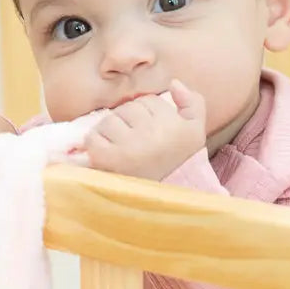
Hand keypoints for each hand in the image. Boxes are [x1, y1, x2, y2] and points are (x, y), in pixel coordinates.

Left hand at [85, 80, 205, 180]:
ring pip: (111, 120)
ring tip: (123, 152)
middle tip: (136, 146)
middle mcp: (156, 136)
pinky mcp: (110, 159)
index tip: (152, 137)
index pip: (150, 102)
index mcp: (179, 129)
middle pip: (129, 109)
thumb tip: (174, 83)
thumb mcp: (195, 134)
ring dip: (112, 132)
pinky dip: (95, 144)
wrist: (161, 205)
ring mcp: (131, 148)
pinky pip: (94, 137)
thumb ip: (194, 103)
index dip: (148, 116)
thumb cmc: (176, 167)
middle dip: (129, 122)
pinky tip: (108, 156)